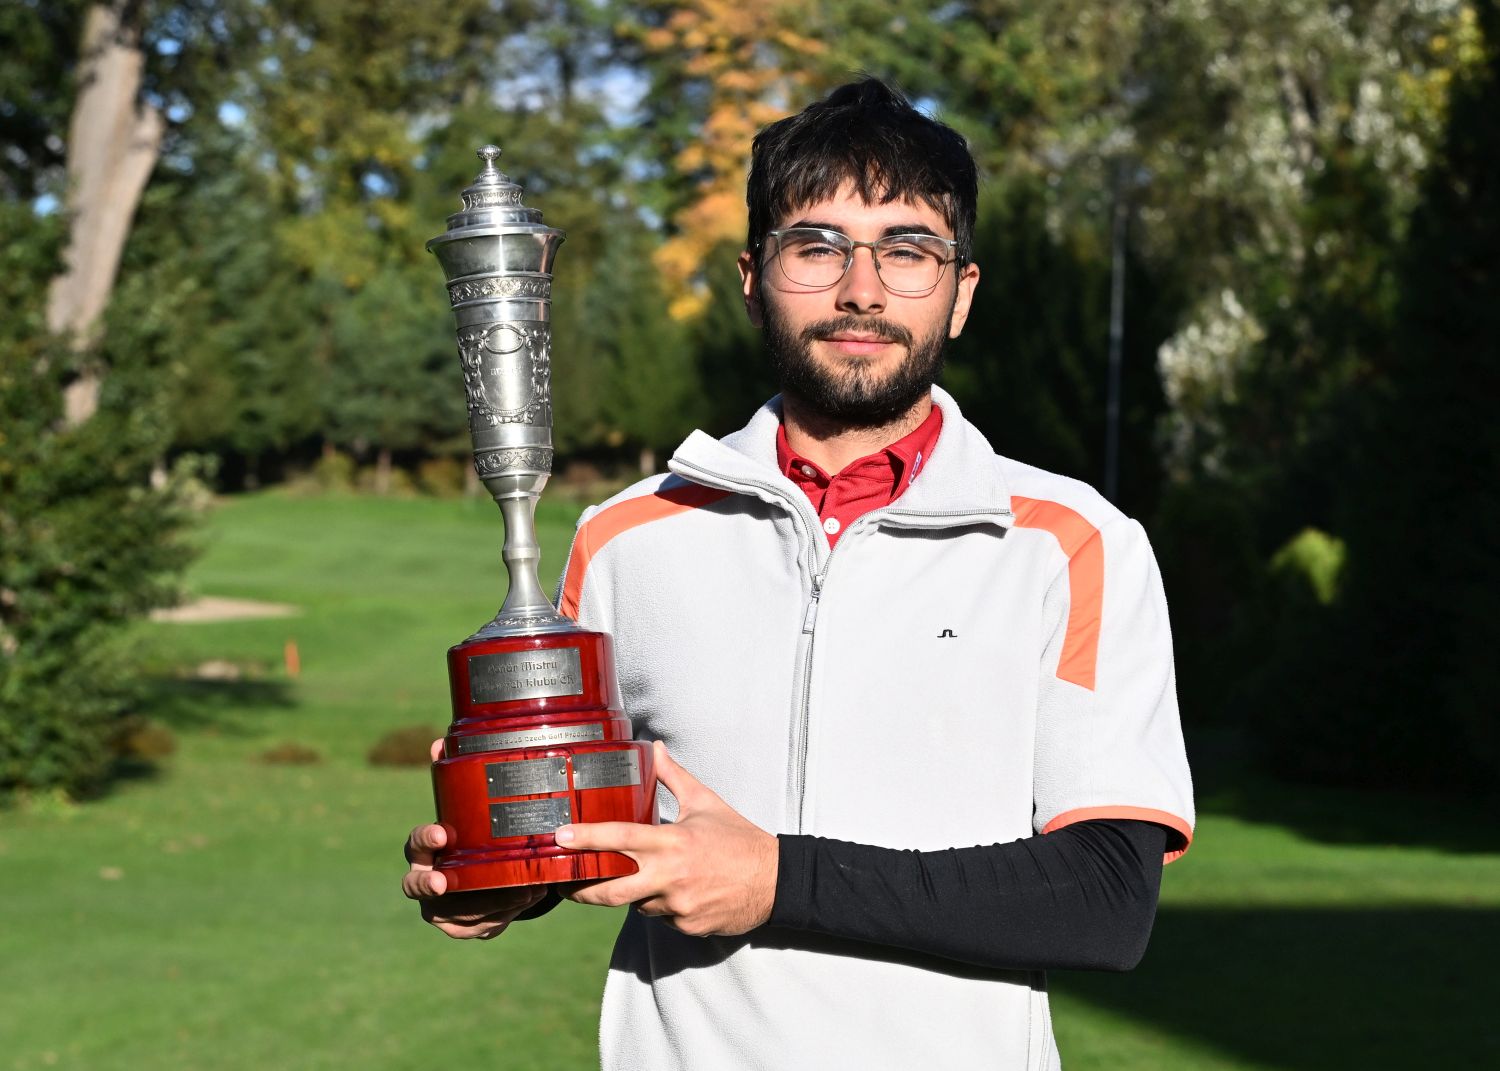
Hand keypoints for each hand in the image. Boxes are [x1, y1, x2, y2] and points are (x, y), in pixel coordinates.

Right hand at [402, 738, 545, 938]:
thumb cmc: (473, 833)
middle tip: (445, 882)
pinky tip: (523, 899)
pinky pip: (479, 926)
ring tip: (519, 886)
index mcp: (425, 848)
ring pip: (456, 909)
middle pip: (415, 886)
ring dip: (486, 899)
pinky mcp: (461, 927)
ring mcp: (439, 908)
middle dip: (430, 885)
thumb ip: (454, 775)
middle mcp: (425, 879)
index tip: (443, 834)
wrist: (486, 873)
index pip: (415, 842)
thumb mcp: (467, 808)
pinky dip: (500, 916)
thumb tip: (437, 742)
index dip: (426, 839)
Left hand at [556, 741, 777, 937]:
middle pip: (611, 889)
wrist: (776, 881)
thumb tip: (655, 747)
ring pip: (638, 903)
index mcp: (673, 841)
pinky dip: (661, 906)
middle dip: (581, 888)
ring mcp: (678, 906)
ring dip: (635, 892)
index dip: (586, 838)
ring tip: (650, 877)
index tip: (559, 836)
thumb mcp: (705, 802)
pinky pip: (661, 918)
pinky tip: (679, 893)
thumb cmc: (738, 839)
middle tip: (562, 882)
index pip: (619, 838)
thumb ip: (673, 777)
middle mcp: (671, 875)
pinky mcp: (687, 927)